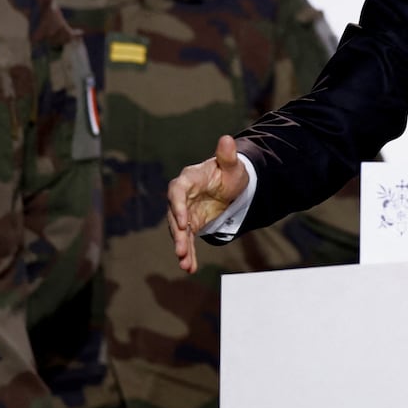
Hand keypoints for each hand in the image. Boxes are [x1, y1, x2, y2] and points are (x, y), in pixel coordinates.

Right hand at [167, 135, 249, 274]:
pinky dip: (188, 254)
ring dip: (182, 248)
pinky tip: (189, 268)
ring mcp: (184, 212)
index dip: (178, 206)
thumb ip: (227, 155)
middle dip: (178, 234)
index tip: (184, 222)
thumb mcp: (233, 165)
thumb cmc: (229, 172)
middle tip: (181, 250)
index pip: (177, 191)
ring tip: (185, 264)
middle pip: (175, 216)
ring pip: (179, 232)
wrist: (230, 185)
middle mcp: (181, 197)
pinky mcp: (190, 225)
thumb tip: (227, 139)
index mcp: (188, 179)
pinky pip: (187, 241)